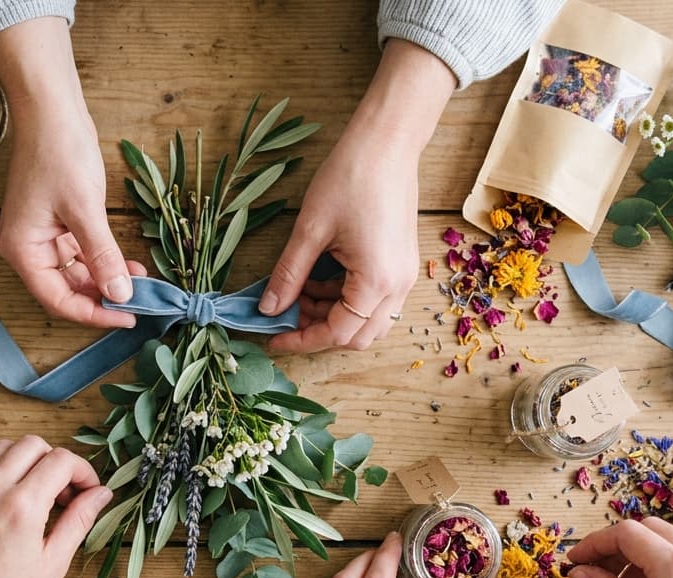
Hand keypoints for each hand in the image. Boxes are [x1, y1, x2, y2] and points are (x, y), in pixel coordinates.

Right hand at [0, 19, 145, 327]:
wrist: (52, 110)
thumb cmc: (59, 154)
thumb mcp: (85, 210)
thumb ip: (102, 256)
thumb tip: (120, 295)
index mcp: (23, 250)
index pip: (58, 300)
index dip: (93, 314)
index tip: (127, 317)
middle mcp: (28, 248)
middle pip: (67, 290)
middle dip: (104, 297)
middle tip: (142, 302)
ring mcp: (43, 235)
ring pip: (78, 273)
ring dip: (108, 279)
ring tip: (142, 281)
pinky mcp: (58, 222)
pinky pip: (82, 253)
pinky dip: (105, 260)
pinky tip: (130, 264)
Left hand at [0, 436, 111, 577]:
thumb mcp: (52, 564)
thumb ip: (79, 521)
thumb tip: (102, 493)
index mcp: (22, 507)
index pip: (61, 460)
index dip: (83, 471)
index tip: (88, 491)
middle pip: (33, 444)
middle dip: (56, 461)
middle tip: (63, 493)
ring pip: (3, 448)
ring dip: (26, 461)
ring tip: (34, 494)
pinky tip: (7, 500)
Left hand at [261, 41, 454, 351]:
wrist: (388, 142)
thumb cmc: (350, 178)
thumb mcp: (310, 230)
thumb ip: (289, 274)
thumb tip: (268, 309)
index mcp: (376, 282)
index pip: (337, 334)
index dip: (302, 340)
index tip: (273, 337)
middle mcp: (397, 286)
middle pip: (358, 337)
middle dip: (319, 331)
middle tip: (287, 314)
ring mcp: (404, 275)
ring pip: (368, 321)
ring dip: (333, 315)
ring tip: (300, 291)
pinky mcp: (401, 263)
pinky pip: (376, 300)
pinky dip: (347, 300)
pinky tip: (321, 277)